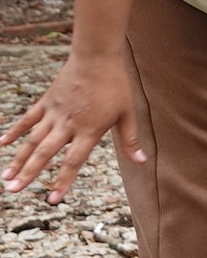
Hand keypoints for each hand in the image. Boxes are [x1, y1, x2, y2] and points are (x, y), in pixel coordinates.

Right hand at [2, 47, 143, 204]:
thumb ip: (130, 139)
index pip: (73, 161)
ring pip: (32, 140)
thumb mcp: (128, 113)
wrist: (97, 57)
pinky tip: (2, 143)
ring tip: (6, 177)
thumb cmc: (116, 86)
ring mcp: (54, 113)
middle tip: (13, 191)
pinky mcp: (46, 101)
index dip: (62, 181)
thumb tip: (141, 161)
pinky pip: (28, 118)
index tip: (52, 200)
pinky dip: (14, 130)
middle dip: (29, 174)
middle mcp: (68, 124)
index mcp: (89, 130)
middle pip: (45, 153)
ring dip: (18, 159)